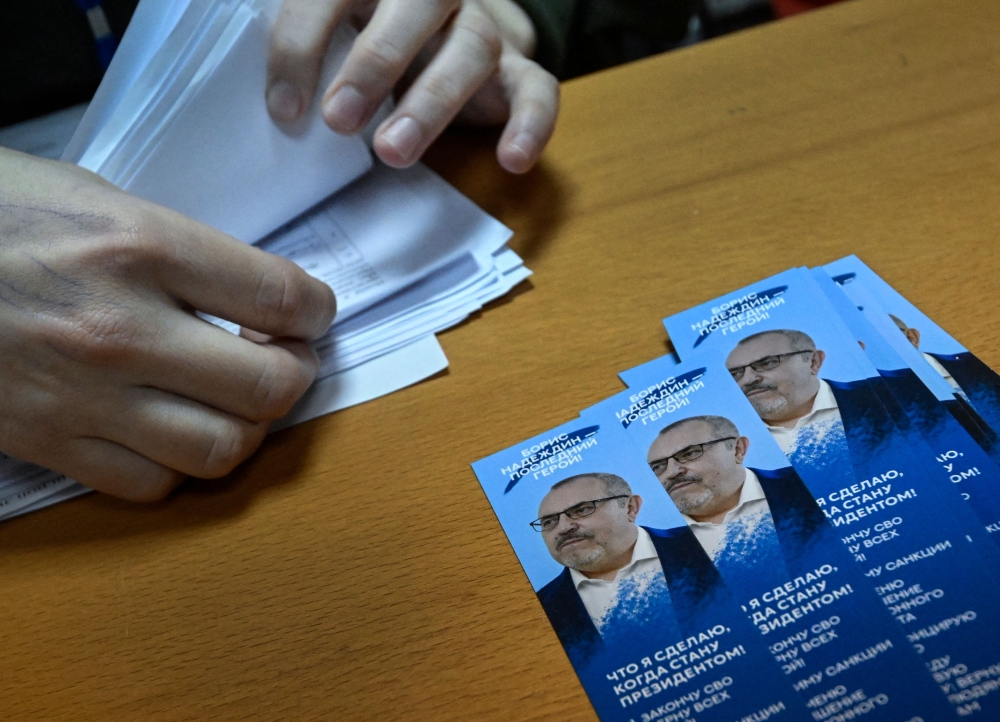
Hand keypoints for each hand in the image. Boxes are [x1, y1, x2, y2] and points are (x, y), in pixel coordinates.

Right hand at [0, 149, 336, 500]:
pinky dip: (179, 465)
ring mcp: (81, 395)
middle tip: (286, 359)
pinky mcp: (44, 441)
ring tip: (237, 399)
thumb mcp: (100, 198)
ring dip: (248, 428)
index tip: (311, 315)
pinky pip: (149, 485)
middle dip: (296, 375)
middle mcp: (119, 328)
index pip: (281, 297)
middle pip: (268, 387)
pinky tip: (173, 430)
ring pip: (219, 449)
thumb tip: (253, 296)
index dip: (318, 312)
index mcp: (140, 246)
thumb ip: (184, 251)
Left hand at [266, 0, 558, 172]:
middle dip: (375, 63)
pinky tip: (512, 160)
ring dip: (432, 101)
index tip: (283, 109)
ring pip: (472, 47)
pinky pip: (539, 89)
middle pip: (417, 4)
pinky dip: (532, 124)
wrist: (444, 29)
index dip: (303, 44)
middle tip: (340, 121)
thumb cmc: (368, 37)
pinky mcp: (518, 70)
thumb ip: (298, 43)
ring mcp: (482, 28)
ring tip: (393, 152)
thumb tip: (257, 97)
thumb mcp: (327, 29)